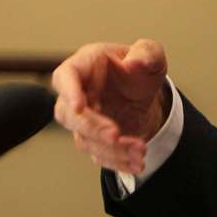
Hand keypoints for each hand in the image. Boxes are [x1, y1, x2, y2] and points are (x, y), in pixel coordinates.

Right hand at [52, 39, 169, 174]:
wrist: (146, 93)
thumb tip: (133, 63)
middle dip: (92, 128)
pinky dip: (118, 162)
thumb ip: (146, 53)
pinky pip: (99, 154)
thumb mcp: (151, 54)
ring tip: (140, 150)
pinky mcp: (93, 139)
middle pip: (69, 115)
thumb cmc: (140, 67)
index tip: (79, 106)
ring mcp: (83, 119)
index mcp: (86, 65)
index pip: (66, 76)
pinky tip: (136, 163)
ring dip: (112, 149)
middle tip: (116, 135)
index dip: (68, 91)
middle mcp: (79, 93)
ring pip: (85, 140)